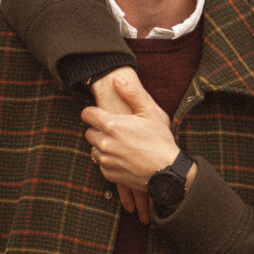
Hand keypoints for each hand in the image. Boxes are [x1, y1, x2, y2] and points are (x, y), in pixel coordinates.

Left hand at [90, 68, 155, 219]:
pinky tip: (124, 157)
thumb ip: (132, 93)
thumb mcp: (150, 112)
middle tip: (116, 130)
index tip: (100, 114)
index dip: (92, 112)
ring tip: (121, 144)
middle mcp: (104, 143)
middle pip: (88, 132)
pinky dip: (109, 160)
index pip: (87, 114)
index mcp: (111, 125)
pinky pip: (101, 164)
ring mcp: (106, 160)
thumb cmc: (160, 140)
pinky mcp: (109, 174)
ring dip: (103, 146)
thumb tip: (117, 79)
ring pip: (94, 149)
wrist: (167, 171)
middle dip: (98, 130)